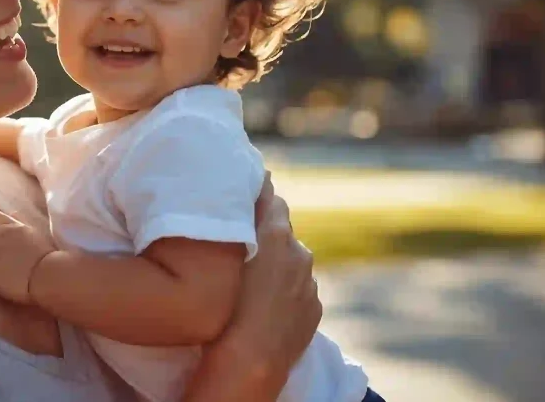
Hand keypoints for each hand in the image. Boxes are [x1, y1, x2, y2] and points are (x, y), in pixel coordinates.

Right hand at [215, 173, 320, 379]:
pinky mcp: (314, 309)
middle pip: (283, 234)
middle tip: (244, 248)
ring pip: (292, 265)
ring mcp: (310, 284)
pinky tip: (268, 305)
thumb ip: (246, 220)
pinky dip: (287, 293)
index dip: (260, 198)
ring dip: (278, 267)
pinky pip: (299, 291)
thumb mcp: (230, 253)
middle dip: (268, 236)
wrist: (253, 357)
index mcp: (279, 236)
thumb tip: (259, 186)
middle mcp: (301, 254)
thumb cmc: (230, 301)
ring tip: (255, 283)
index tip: (249, 194)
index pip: (273, 201)